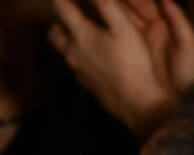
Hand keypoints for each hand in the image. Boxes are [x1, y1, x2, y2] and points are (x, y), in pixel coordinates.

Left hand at [50, 0, 193, 139]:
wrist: (139, 105)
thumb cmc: (134, 63)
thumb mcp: (124, 27)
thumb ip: (106, 4)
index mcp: (81, 35)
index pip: (60, 6)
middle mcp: (73, 53)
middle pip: (54, 32)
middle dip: (59, 19)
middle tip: (71, 13)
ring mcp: (78, 72)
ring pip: (63, 51)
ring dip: (67, 39)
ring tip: (82, 34)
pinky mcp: (87, 86)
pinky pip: (76, 67)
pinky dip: (79, 57)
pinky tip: (94, 58)